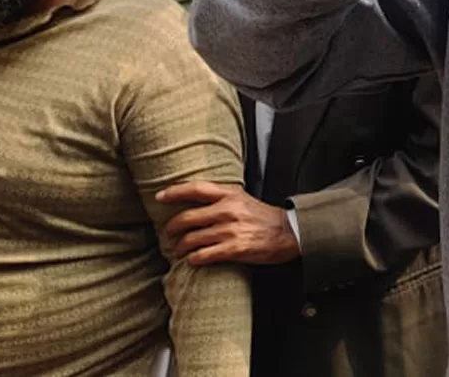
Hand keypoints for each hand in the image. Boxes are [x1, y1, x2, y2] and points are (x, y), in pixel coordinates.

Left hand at [158, 182, 299, 266]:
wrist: (288, 232)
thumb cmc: (263, 216)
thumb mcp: (242, 198)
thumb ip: (221, 197)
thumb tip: (195, 201)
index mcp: (229, 194)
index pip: (195, 189)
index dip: (174, 192)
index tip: (160, 197)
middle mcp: (227, 210)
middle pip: (187, 218)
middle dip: (172, 228)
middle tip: (168, 234)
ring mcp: (229, 230)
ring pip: (191, 239)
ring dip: (181, 247)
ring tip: (179, 250)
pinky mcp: (233, 249)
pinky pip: (203, 255)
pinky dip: (193, 259)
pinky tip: (192, 260)